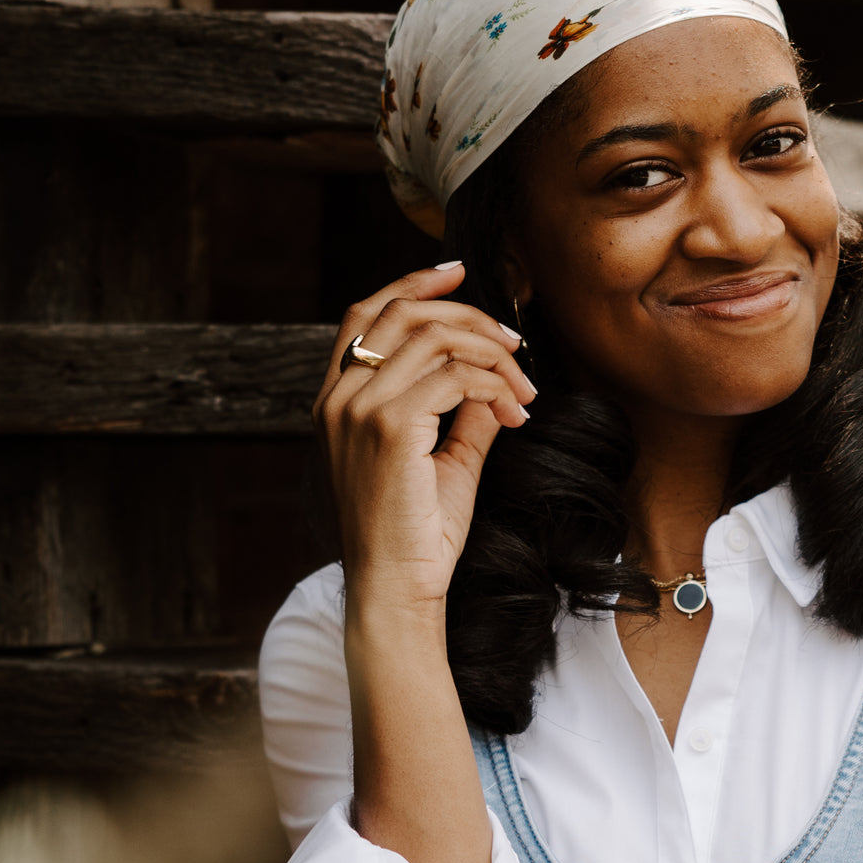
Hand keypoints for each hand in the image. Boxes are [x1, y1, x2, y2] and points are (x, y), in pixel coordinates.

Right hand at [313, 263, 536, 615]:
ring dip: (494, 357)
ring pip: (436, 339)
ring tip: (525, 392)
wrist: (396, 588)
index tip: (460, 274)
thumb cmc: (416, 536)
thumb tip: (495, 375)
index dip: (413, 285)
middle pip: (406, 314)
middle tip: (516, 345)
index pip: (365, 314)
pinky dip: (496, 386)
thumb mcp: (445, 460)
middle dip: (471, 318)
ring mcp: (358, 410)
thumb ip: (465, 412)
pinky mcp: (389, 428)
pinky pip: (455, 376)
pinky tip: (516, 414)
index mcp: (337, 401)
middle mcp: (338, 398)